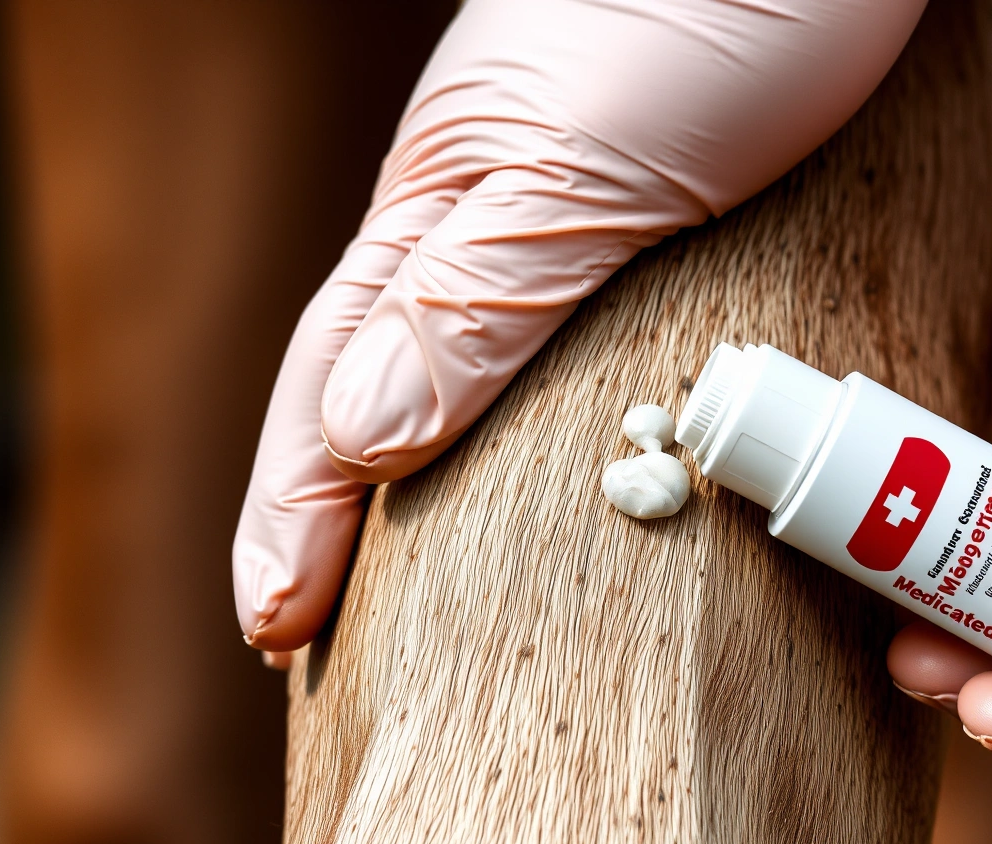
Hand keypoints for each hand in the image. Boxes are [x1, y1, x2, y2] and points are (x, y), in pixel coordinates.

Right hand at [233, 0, 925, 655]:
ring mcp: (575, 210)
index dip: (296, 507)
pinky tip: (560, 465)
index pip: (337, 380)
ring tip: (411, 586)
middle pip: (388, 383)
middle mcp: (494, 213)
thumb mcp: (578, 161)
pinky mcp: (672, 210)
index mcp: (444, 200)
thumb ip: (474, 296)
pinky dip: (547, 429)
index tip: (273, 629)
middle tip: (308, 633)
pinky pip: (583, 351)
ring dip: (434, 482)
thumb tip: (359, 444)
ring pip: (481, 372)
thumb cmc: (717, 3)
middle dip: (338, 509)